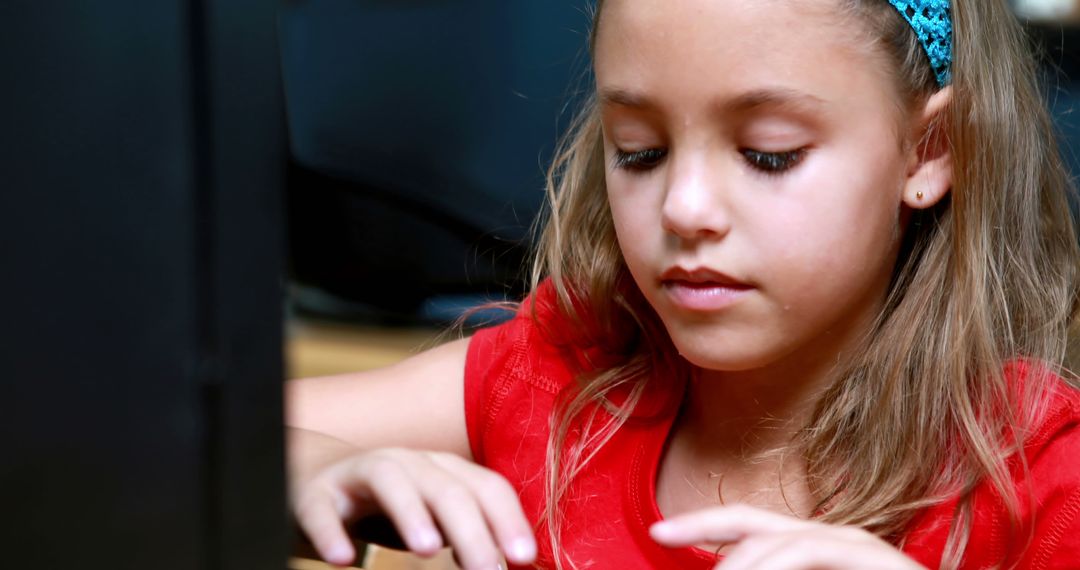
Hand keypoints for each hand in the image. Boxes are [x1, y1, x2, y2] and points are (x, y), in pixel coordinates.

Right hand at [292, 447, 536, 569]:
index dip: (508, 519)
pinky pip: (322, 508)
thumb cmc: (385, 506)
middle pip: (445, 486)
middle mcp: (406, 464)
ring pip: (390, 478)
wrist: (310, 477)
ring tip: (427, 550)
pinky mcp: (314, 492)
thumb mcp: (431, 516)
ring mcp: (358, 473)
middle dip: (472, 528)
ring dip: (411, 512)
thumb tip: (503, 564)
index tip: (526, 557)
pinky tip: (344, 560)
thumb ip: (465, 536)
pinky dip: (332, 532)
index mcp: (440, 469)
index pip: (484, 486)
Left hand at [649, 504, 925, 569]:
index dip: (700, 524)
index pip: (745, 525)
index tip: (658, 533)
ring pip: (775, 543)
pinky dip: (773, 566)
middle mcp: (831, 537)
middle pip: (751, 526)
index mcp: (811, 546)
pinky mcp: (876, 559)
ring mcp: (856, 545)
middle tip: (670, 545)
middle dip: (706, 535)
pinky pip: (810, 552)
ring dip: (739, 567)